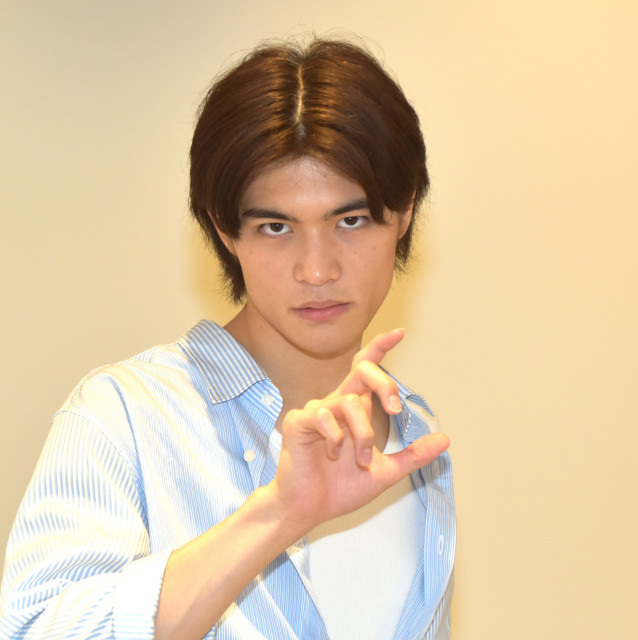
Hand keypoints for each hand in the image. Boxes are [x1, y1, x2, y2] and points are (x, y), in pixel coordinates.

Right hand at [268, 329, 449, 535]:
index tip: (400, 334)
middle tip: (396, 407)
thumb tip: (444, 439)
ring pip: (350, 402)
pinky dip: (336, 437)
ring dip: (363, 434)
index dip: (380, 348)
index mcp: (354, 409)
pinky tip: (331, 454)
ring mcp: (316, 411)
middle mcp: (336, 404)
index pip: (366, 370)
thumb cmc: (340, 488)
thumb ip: (412, 455)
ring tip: (361, 459)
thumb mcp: (385, 472)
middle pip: (361, 370)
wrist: (309, 510)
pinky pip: (323, 416)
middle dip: (383, 382)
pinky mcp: (298, 421)